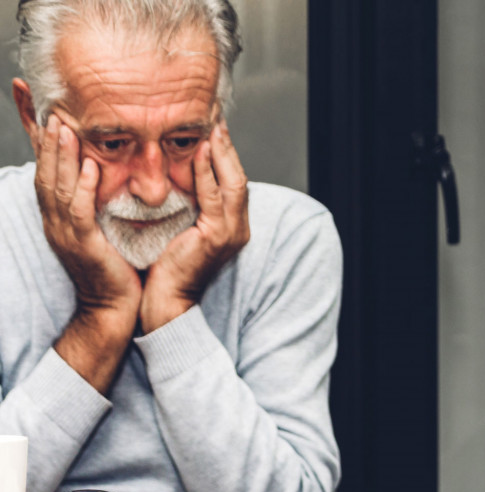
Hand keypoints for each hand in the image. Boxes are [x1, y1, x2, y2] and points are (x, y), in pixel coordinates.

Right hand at [34, 115, 140, 321]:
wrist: (114, 308)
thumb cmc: (114, 268)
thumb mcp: (102, 228)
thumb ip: (98, 201)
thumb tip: (104, 172)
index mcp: (59, 216)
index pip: (45, 170)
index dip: (38, 140)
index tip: (35, 108)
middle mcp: (56, 221)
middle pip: (44, 171)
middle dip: (43, 138)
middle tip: (46, 105)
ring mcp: (66, 233)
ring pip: (57, 187)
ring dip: (59, 155)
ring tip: (62, 125)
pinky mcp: (84, 245)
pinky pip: (79, 211)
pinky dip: (82, 186)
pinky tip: (89, 166)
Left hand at [141, 120, 249, 331]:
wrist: (167, 301)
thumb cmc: (167, 268)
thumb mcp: (182, 229)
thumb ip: (189, 206)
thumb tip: (179, 177)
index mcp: (232, 226)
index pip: (233, 182)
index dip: (226, 154)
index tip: (213, 128)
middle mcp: (238, 228)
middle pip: (239, 178)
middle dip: (228, 146)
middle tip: (216, 118)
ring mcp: (231, 233)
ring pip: (232, 184)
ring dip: (221, 152)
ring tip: (211, 126)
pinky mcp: (217, 237)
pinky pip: (214, 197)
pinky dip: (208, 172)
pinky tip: (200, 151)